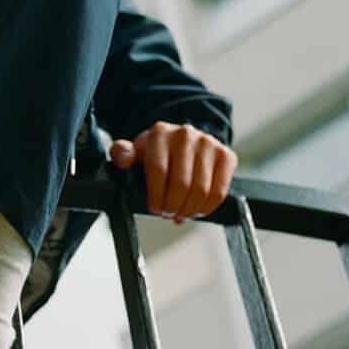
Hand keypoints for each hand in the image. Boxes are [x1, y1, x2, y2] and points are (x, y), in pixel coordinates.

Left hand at [109, 121, 237, 225]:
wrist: (181, 142)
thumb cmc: (155, 152)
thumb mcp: (135, 152)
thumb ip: (122, 154)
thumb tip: (122, 158)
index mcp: (160, 133)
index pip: (158, 171)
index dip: (157, 196)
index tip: (154, 209)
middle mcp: (186, 134)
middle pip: (182, 184)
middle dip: (173, 206)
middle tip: (167, 214)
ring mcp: (208, 143)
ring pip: (201, 190)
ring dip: (189, 210)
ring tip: (180, 214)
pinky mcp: (226, 155)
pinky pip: (219, 191)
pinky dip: (207, 207)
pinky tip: (197, 210)